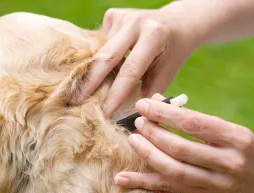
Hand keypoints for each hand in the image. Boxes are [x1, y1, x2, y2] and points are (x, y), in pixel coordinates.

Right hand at [71, 4, 203, 115]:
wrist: (177, 23)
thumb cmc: (173, 52)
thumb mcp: (167, 72)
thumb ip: (148, 92)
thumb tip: (128, 116)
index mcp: (154, 36)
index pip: (130, 70)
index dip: (116, 93)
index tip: (105, 112)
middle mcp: (135, 22)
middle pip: (106, 57)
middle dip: (90, 82)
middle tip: (76, 101)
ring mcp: (122, 16)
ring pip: (100, 50)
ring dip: (92, 71)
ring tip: (80, 90)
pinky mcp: (113, 15)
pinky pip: (100, 42)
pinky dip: (98, 57)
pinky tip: (101, 65)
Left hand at [115, 94, 253, 192]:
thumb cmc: (242, 149)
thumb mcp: (228, 130)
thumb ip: (193, 117)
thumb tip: (156, 101)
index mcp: (236, 138)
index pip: (193, 123)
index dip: (164, 114)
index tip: (144, 104)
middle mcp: (228, 162)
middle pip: (180, 148)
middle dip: (153, 133)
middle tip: (138, 122)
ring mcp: (216, 183)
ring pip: (174, 170)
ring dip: (147, 154)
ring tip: (132, 139)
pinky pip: (168, 188)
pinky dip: (142, 183)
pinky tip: (122, 178)